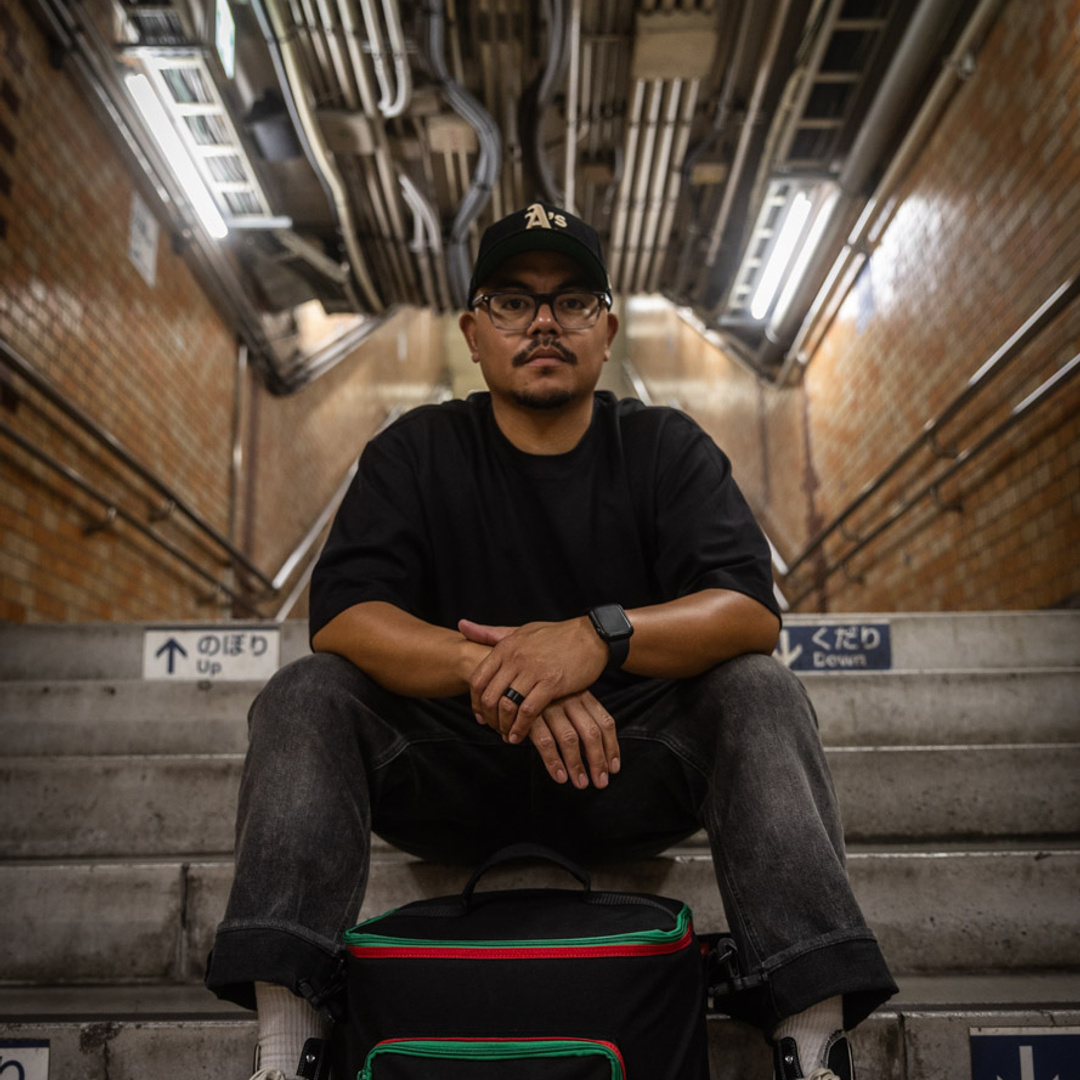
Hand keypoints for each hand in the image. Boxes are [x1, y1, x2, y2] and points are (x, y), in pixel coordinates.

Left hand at [459, 617, 607, 741]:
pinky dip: (521, 728)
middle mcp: (516, 658)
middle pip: (488, 696)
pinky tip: (520, 736)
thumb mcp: (519, 630)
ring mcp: (533, 671)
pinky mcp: (552, 683)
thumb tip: (461, 626)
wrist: (591, 636)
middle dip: (488, 718)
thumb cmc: (555, 635)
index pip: (477, 679)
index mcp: (506, 647)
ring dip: (503, 726)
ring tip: (507, 735)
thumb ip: (489, 633)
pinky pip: (528, 711)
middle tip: (494, 729)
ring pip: (506, 705)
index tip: (480, 715)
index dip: (474, 702)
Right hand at [528, 691, 620, 789]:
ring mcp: (550, 706)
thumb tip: (596, 755)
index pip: (605, 722)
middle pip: (592, 733)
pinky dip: (553, 761)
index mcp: (583, 695)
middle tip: (601, 783)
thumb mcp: (566, 699)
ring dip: (577, 765)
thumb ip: (580, 720)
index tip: (613, 768)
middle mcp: (569, 699)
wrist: (507, 676)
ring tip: (581, 783)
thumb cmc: (542, 694)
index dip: (612, 747)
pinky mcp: (529, 715)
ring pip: (570, 739)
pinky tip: (559, 777)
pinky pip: (545, 741)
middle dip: (598, 761)